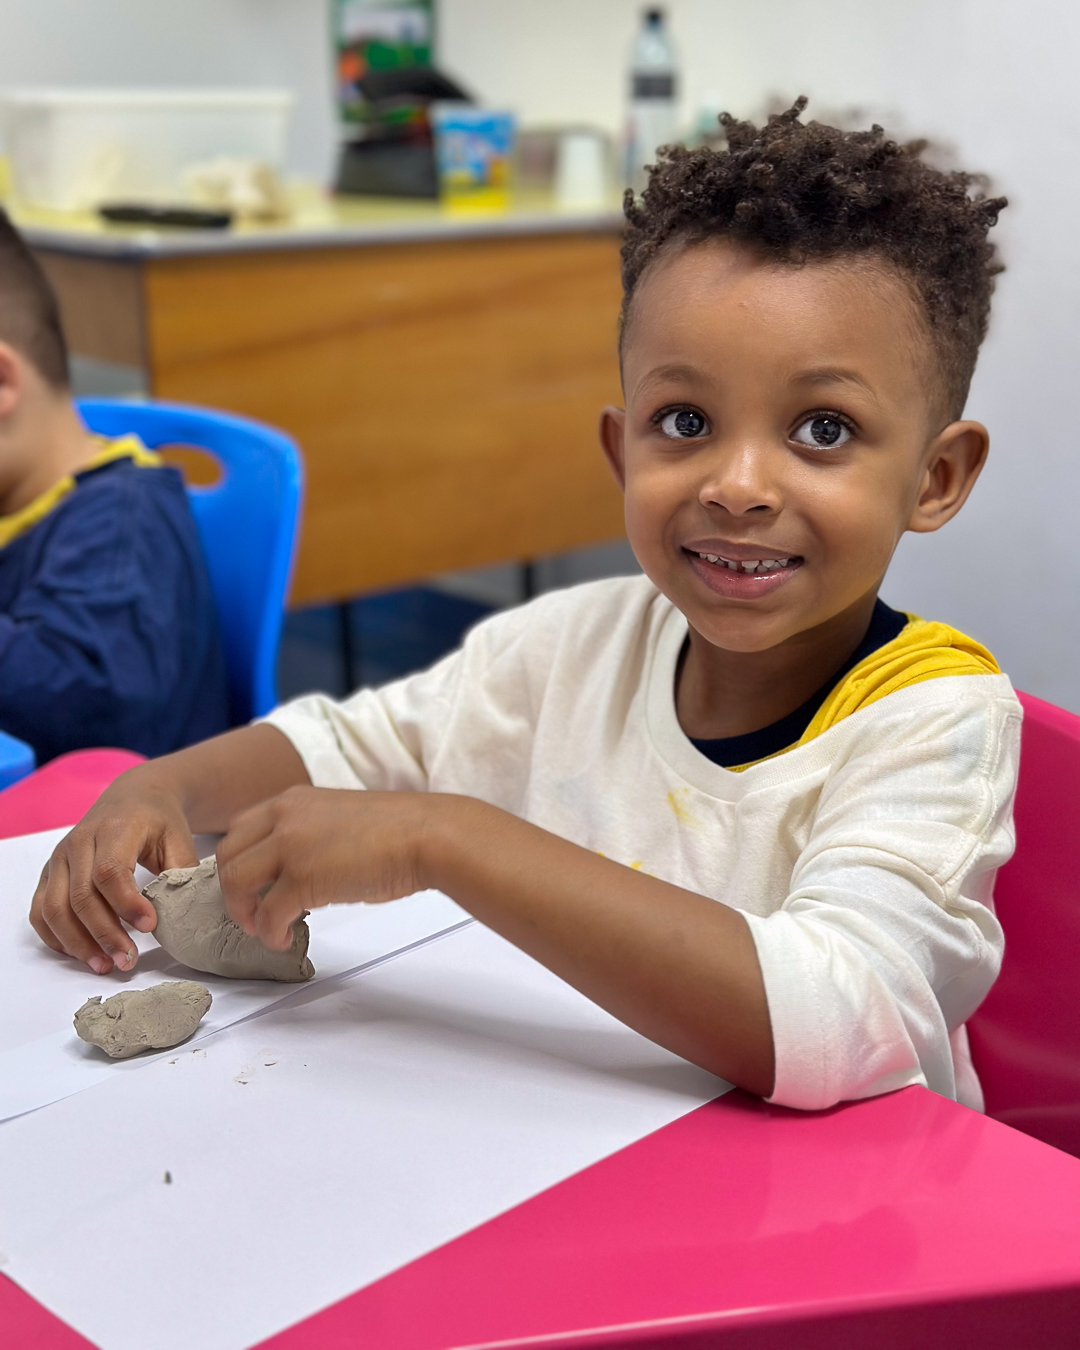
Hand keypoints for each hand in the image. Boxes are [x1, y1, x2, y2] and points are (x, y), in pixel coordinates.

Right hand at [29, 768, 198, 974]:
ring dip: (78, 943)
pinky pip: (41, 911)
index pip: (109, 872)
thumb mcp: (179, 839)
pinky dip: (56, 937)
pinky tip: (81, 953)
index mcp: (114, 829)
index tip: (149, 926)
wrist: (134, 797)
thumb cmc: (159, 821)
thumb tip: (183, 916)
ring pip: (55, 909)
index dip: (126, 904)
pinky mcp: (50, 873)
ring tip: (106, 965)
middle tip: (128, 960)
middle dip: (104, 934)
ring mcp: (60, 858)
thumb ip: (181, 875)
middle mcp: (79, 842)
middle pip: (81, 896)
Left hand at [216, 786, 438, 949]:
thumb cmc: (398, 831)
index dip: (238, 860)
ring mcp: (291, 846)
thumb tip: (298, 872)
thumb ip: (309, 836)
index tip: (249, 884)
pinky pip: (267, 913)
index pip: (241, 828)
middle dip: (232, 888)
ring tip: (261, 928)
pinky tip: (281, 939)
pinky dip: (268, 933)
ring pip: (236, 882)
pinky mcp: (303, 878)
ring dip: (242, 911)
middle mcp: (285, 817)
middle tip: (248, 911)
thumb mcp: (339, 819)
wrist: (427, 836)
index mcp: (294, 800)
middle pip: (228, 854)